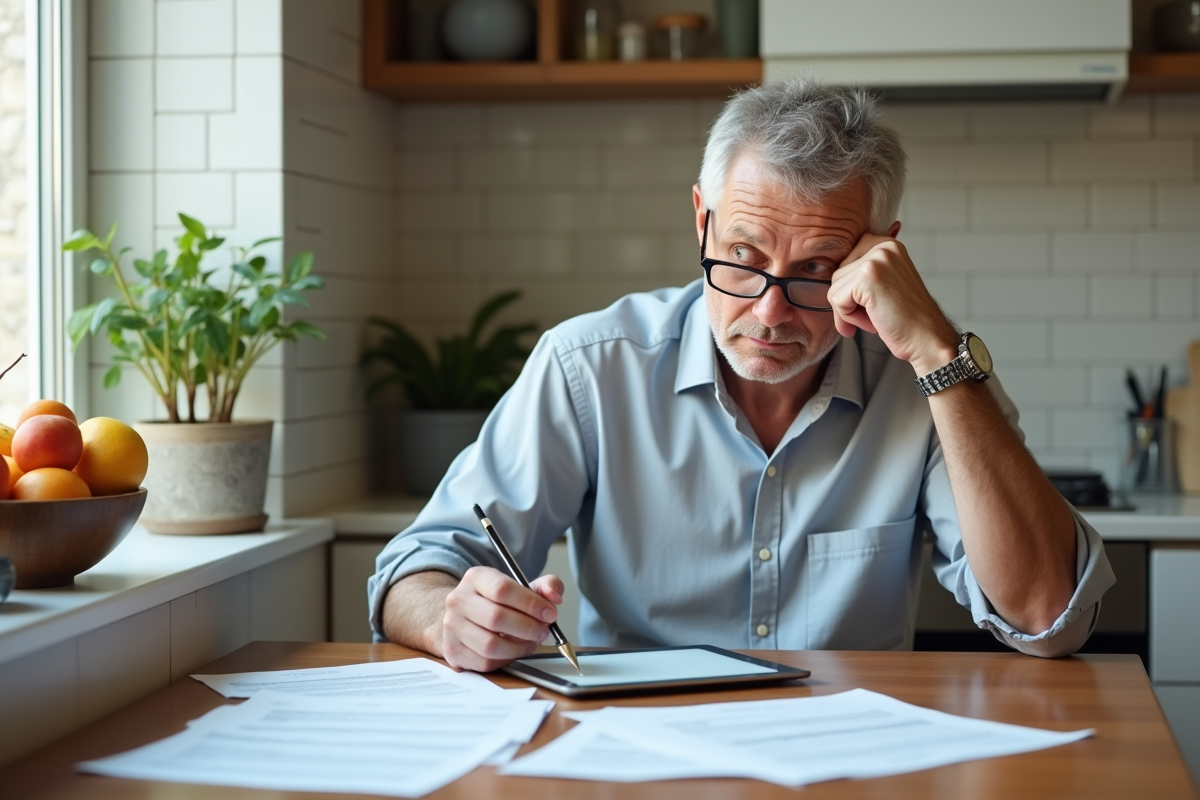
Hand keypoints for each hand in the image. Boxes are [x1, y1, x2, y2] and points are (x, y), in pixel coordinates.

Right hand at [440, 566, 563, 671]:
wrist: (462, 617)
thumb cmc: (495, 602)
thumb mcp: (520, 586)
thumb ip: (545, 586)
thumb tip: (555, 597)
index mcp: (476, 578)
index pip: (503, 590)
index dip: (531, 604)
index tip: (549, 614)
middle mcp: (459, 600)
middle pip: (496, 618)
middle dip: (528, 628)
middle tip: (543, 631)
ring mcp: (452, 627)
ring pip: (490, 644)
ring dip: (518, 648)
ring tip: (530, 643)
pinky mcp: (453, 651)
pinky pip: (484, 662)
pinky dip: (505, 660)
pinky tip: (513, 651)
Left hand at [828, 235, 959, 374]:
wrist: (927, 339)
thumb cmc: (905, 317)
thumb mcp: (886, 282)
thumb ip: (862, 271)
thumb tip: (819, 269)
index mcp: (886, 244)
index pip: (845, 263)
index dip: (852, 290)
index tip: (872, 303)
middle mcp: (882, 245)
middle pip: (837, 275)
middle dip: (849, 301)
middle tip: (877, 313)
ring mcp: (875, 260)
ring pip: (834, 289)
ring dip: (849, 311)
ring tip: (878, 316)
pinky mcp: (867, 277)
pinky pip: (836, 300)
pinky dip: (849, 318)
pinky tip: (874, 322)